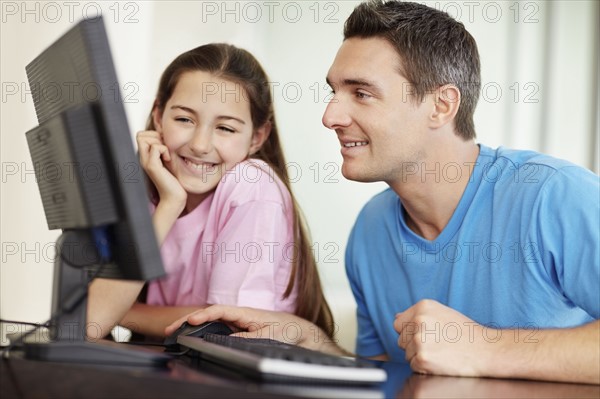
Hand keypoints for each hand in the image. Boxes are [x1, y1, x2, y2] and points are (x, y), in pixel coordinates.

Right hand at [136, 130, 185, 210]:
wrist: (174, 197)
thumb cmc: (174, 180)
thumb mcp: (167, 161)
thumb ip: (163, 150)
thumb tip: (165, 136)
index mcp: (145, 157)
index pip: (141, 135)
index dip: (153, 135)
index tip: (164, 146)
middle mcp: (142, 159)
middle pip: (140, 135)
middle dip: (155, 137)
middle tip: (165, 149)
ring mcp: (145, 162)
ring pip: (145, 138)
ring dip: (160, 143)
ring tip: (166, 155)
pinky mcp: (152, 166)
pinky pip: (156, 147)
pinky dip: (164, 150)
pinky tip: (168, 160)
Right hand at [165, 304, 332, 351]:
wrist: (297, 330)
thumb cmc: (285, 329)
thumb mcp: (267, 336)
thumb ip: (246, 338)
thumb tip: (226, 341)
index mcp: (245, 312)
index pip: (219, 310)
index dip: (203, 315)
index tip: (190, 320)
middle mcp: (238, 314)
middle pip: (209, 313)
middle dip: (188, 319)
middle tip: (170, 329)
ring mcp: (236, 320)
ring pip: (210, 320)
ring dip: (191, 324)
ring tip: (173, 332)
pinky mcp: (237, 327)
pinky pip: (215, 326)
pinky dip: (201, 329)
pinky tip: (190, 334)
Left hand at [394, 299, 492, 376]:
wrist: (485, 350)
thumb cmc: (465, 333)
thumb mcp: (441, 313)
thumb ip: (416, 315)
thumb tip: (396, 317)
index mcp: (422, 307)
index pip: (398, 323)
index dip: (409, 332)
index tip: (425, 336)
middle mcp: (418, 321)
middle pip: (400, 339)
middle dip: (413, 345)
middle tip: (436, 345)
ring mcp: (420, 340)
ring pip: (406, 354)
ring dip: (419, 356)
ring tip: (440, 352)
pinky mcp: (422, 358)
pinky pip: (413, 366)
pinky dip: (424, 368)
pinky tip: (440, 361)